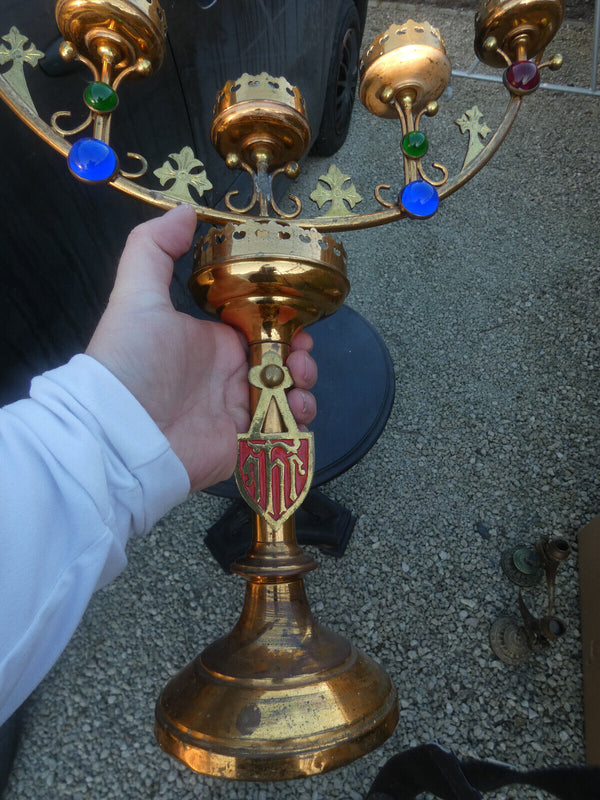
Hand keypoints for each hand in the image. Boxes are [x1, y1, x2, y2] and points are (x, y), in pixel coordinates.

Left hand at [86, 205, 316, 491]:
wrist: (122, 432)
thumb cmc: (131, 361)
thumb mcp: (137, 295)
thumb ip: (154, 247)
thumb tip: (185, 210)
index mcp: (213, 340)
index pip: (261, 326)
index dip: (286, 322)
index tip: (300, 320)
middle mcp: (228, 373)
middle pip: (283, 360)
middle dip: (303, 356)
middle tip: (301, 357)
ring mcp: (238, 408)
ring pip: (288, 393)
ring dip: (304, 385)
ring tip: (298, 382)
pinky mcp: (245, 439)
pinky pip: (284, 429)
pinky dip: (299, 419)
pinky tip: (295, 409)